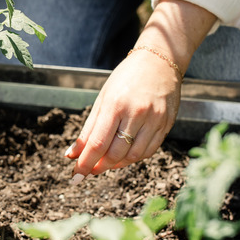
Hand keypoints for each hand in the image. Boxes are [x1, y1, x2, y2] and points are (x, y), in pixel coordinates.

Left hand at [64, 47, 181, 179]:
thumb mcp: (102, 99)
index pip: (97, 143)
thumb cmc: (126, 79)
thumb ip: (88, 129)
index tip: (75, 176)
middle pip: (115, 153)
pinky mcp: (167, 124)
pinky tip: (124, 155)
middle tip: (89, 170)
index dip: (85, 163)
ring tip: (106, 162)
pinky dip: (133, 158)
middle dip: (99, 166)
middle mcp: (137, 113)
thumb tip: (72, 155)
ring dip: (116, 164)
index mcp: (115, 104)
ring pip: (133, 156)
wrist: (159, 62)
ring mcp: (155, 119)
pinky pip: (149, 151)